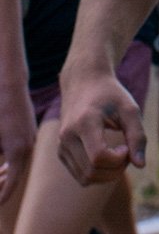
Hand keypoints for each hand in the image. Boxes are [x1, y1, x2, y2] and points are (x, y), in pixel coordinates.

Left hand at [0, 86, 35, 203]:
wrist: (10, 85)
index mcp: (18, 150)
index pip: (12, 183)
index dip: (2, 197)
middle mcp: (28, 145)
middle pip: (17, 175)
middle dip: (4, 188)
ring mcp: (32, 137)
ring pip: (21, 164)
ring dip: (9, 176)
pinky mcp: (31, 130)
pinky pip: (23, 153)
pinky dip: (13, 164)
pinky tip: (5, 168)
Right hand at [57, 70, 145, 185]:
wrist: (84, 83)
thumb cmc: (111, 95)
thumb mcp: (129, 109)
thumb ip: (137, 135)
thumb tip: (141, 165)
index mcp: (84, 122)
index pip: (98, 156)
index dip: (118, 159)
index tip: (128, 146)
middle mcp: (67, 137)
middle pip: (91, 171)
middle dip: (115, 170)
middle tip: (128, 152)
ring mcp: (61, 146)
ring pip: (84, 178)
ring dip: (107, 174)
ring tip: (120, 154)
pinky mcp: (61, 153)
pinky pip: (80, 175)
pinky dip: (98, 173)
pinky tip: (109, 157)